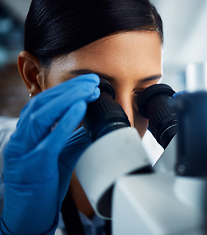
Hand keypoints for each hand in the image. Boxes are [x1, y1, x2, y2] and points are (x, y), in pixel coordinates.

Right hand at [0, 74, 98, 234]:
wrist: (28, 216)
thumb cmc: (43, 184)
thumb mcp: (61, 155)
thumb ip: (74, 137)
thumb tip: (94, 122)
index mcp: (27, 134)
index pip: (44, 103)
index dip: (66, 90)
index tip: (89, 83)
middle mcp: (21, 139)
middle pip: (42, 104)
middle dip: (69, 89)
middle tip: (93, 81)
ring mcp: (23, 152)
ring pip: (41, 116)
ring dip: (67, 100)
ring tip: (88, 91)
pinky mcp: (32, 167)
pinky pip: (48, 141)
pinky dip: (64, 122)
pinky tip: (79, 109)